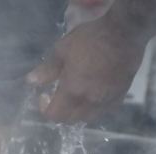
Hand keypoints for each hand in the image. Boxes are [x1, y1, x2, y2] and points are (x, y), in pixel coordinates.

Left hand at [27, 18, 146, 122]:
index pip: (55, 115)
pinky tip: (93, 95)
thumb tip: (31, 81)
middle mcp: (90, 101)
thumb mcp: (62, 50)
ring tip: (75, 97)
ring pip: (89, 117)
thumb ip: (47, 69)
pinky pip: (105, 110)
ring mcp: (107, 99)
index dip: (45, 109)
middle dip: (61, 112)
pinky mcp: (121, 94)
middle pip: (72, 120)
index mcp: (73, 91)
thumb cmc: (90, 39)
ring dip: (78, 112)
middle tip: (58, 97)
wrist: (124, 32)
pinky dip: (95, 108)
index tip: (44, 96)